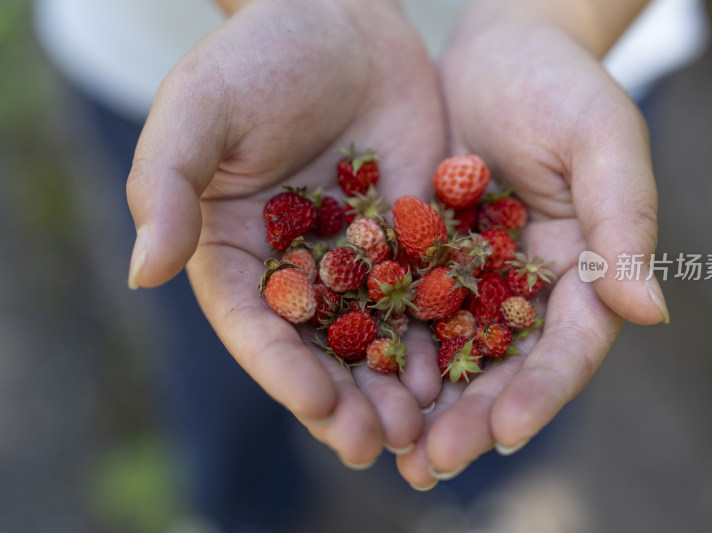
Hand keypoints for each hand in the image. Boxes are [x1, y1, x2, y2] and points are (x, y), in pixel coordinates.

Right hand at [126, 0, 446, 466]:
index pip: (256, 326)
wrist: (339, 17)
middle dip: (346, 400)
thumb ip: (168, 187)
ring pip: (376, 337)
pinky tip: (461, 368)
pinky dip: (441, 333)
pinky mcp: (411, 239)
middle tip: (379, 445)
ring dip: (396, 386)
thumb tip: (143, 272)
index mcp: (237, 254)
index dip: (282, 370)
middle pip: (318, 350)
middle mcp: (298, 269)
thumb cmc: (257, 57)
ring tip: (422, 428)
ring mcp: (358, 258)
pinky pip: (427, 294)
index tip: (316, 405)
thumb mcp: (200, 112)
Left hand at [396, 11, 668, 486]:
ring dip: (425, 407)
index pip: (567, 347)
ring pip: (451, 354)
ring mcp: (474, 277)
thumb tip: (651, 312)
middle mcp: (527, 288)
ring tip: (393, 452)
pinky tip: (357, 385)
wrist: (497, 49)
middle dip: (471, 417)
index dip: (540, 391)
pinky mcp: (424, 258)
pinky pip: (404, 311)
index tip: (504, 430)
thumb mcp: (603, 141)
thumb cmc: (562, 85)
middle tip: (432, 464)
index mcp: (582, 271)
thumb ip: (624, 221)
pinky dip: (386, 352)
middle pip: (504, 366)